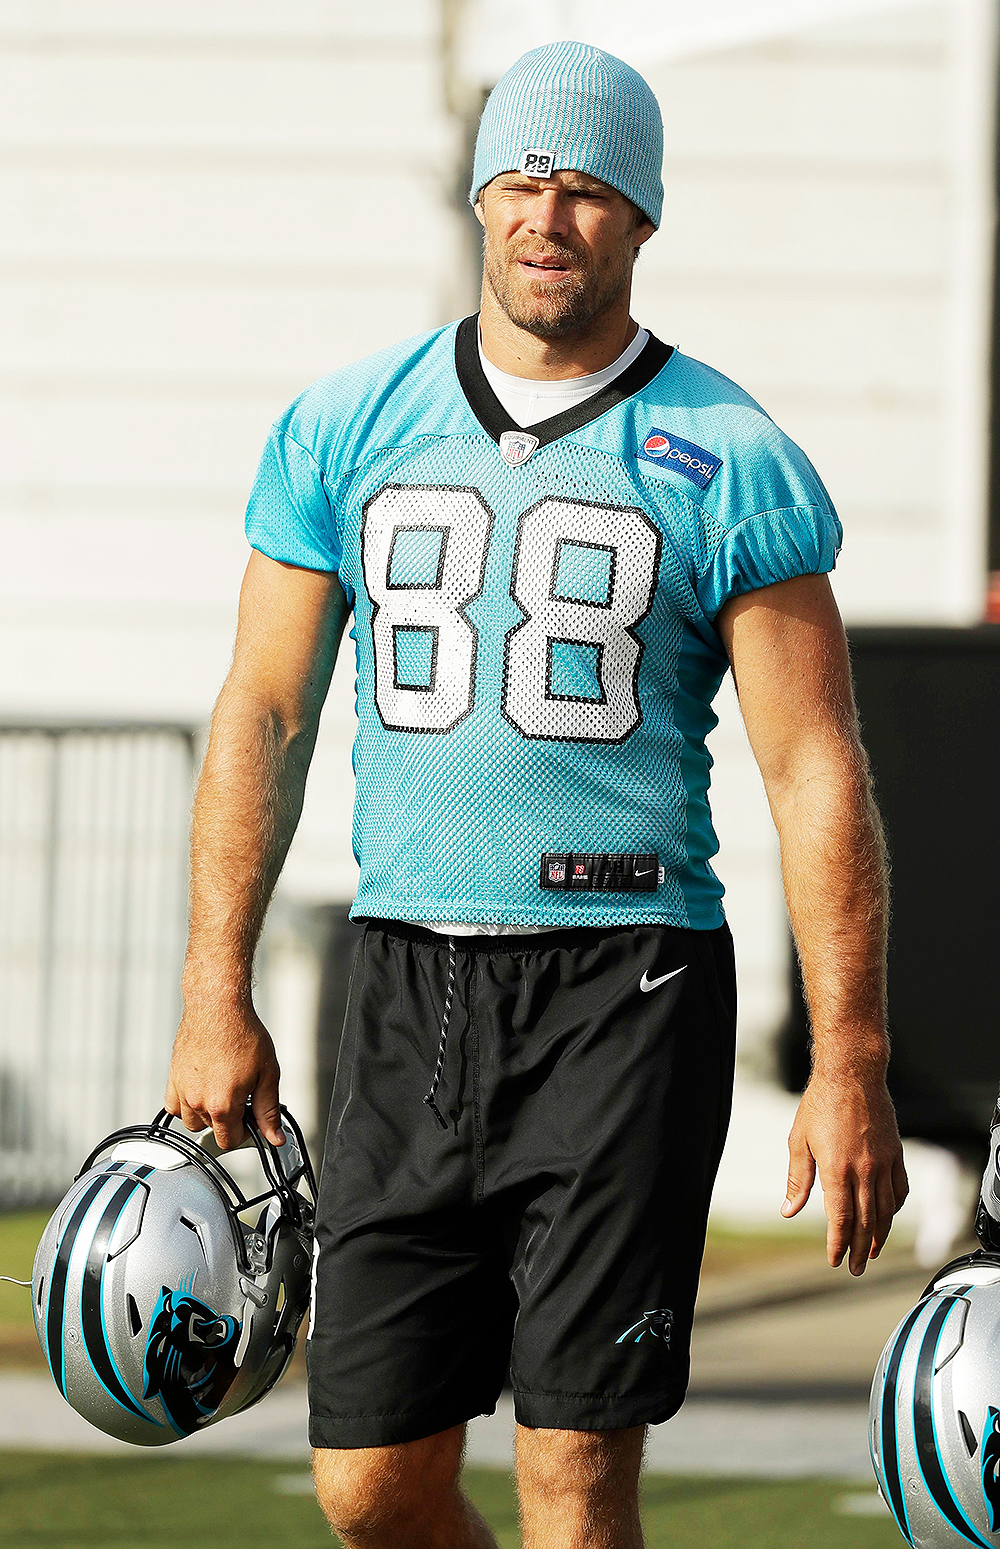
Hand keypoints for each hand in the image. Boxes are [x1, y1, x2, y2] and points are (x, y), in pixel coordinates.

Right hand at [165, 999, 283, 1151]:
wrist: (218, 1007)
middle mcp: (198, 1100)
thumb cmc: (241, 1034)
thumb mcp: (267, 1075)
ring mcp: (182, 1090)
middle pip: (211, 1131)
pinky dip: (186, 1105)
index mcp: (222, 1104)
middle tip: (240, 1099)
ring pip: (191, 1121)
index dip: (244, 1134)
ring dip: (206, 1114)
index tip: (249, 1122)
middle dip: (228, 1121)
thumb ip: (268, 1111)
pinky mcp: (173, 1078)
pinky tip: (201, 1091)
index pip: (229, 1141)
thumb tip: (275, 1137)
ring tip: (222, 1092)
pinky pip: (174, 1106)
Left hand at [781, 1070, 907, 1274]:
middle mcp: (864, 1170)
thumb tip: (789, 1209)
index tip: (834, 1260)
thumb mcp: (799, 1140)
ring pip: (887, 1210)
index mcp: (837, 1169)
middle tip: (855, 1268)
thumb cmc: (820, 1104)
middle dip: (859, 1249)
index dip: (838, 1243)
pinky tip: (889, 1217)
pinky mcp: (896, 1153)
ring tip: (871, 1251)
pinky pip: (900, 1189)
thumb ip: (797, 1179)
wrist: (852, 1075)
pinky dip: (896, 1208)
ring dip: (879, 1234)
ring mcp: (884, 1163)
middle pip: (865, 1221)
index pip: (840, 1218)